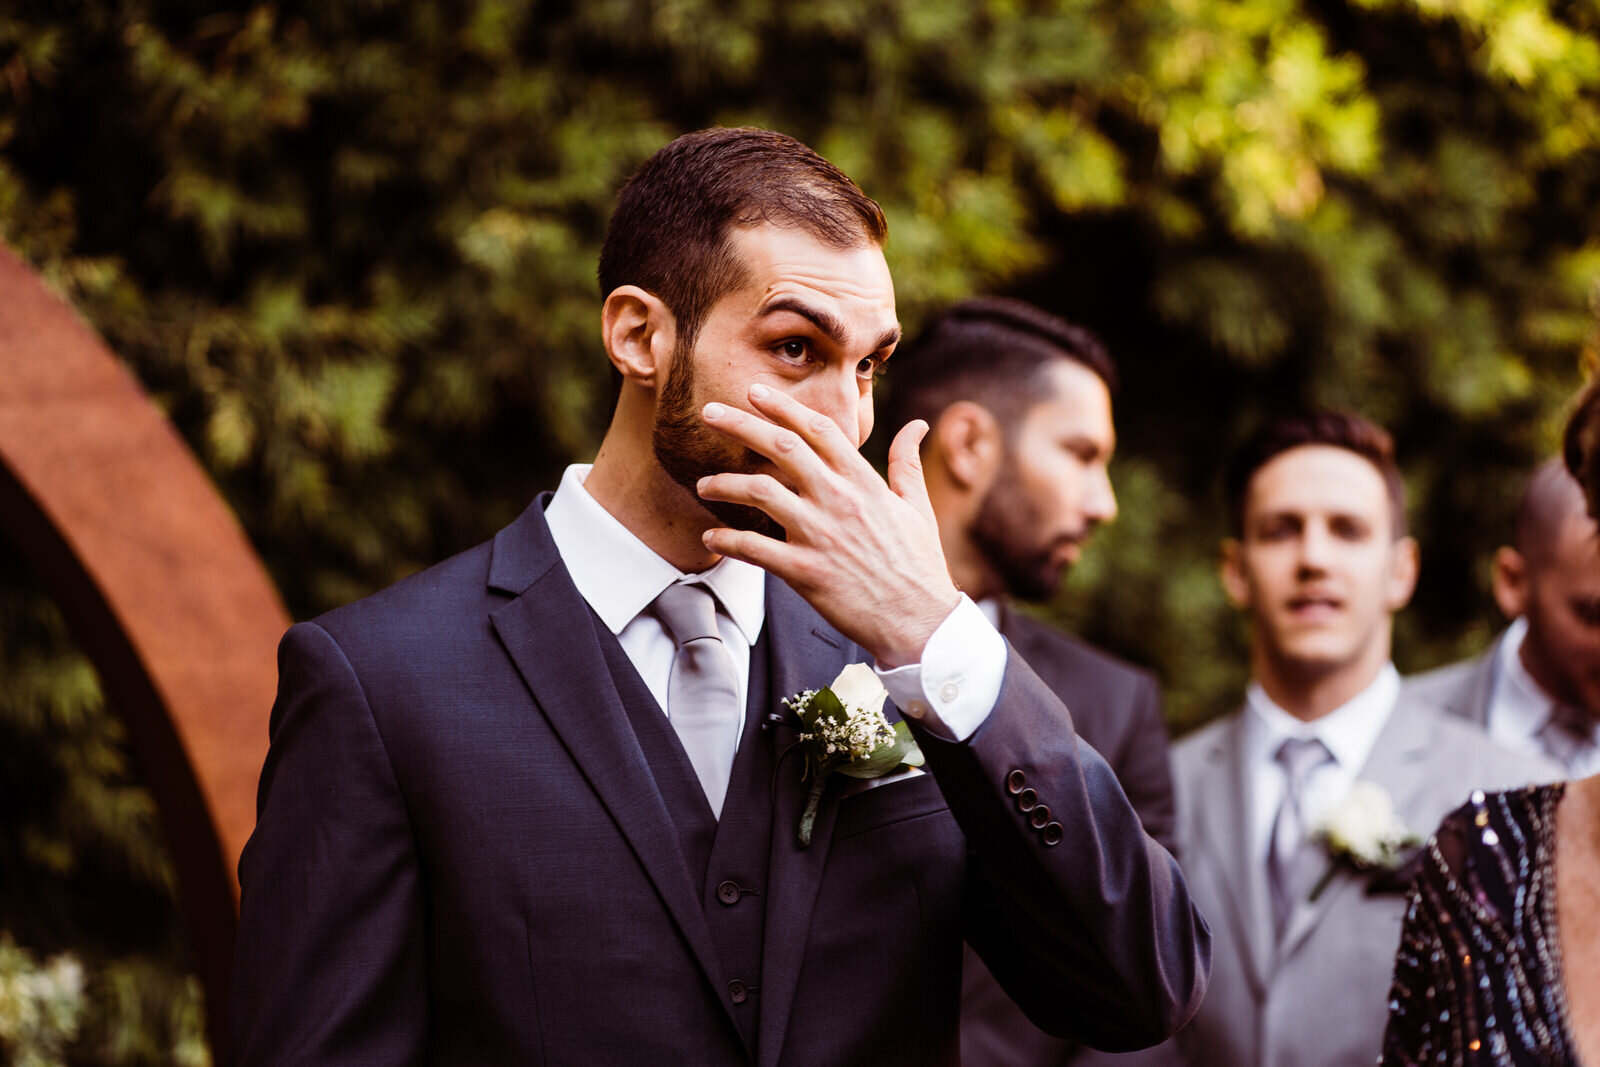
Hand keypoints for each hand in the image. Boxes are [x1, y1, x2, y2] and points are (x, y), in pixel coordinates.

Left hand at [697, 383, 960, 667]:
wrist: (920, 621)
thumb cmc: (919, 565)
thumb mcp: (918, 508)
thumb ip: (907, 462)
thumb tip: (917, 425)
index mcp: (864, 482)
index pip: (818, 430)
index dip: (783, 407)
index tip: (754, 393)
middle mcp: (839, 501)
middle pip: (781, 448)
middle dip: (741, 425)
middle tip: (710, 413)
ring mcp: (820, 535)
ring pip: (761, 492)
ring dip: (725, 484)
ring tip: (703, 485)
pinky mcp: (806, 571)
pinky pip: (755, 549)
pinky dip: (728, 541)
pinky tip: (711, 537)